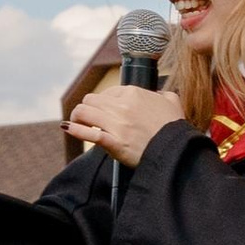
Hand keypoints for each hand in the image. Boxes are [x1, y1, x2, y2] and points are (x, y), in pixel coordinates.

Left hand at [67, 84, 183, 168]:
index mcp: (134, 93)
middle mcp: (123, 106)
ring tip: (76, 123)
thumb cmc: (175, 130)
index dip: (102, 102)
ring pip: (84, 112)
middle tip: (87, 118)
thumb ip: (164, 95)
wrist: (177, 152)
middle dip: (87, 109)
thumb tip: (160, 96)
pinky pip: (88, 133)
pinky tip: (68, 128)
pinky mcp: (114, 142)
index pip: (107, 93)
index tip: (102, 112)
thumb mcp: (173, 104)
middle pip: (91, 100)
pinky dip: (75, 130)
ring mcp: (117, 124)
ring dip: (77, 117)